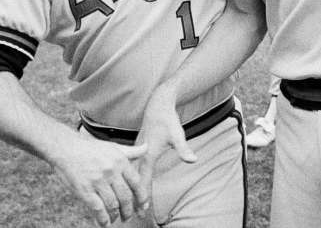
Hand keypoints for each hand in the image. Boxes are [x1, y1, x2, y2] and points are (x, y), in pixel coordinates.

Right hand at [50, 133, 149, 225]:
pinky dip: (102, 218)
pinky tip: (104, 223)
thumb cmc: (91, 148)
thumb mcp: (114, 147)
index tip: (143, 206)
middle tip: (127, 216)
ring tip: (116, 218)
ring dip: (116, 215)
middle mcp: (111, 171)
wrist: (67, 148)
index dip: (141, 197)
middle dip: (128, 210)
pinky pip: (97, 208)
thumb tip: (147, 147)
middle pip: (125, 196)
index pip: (136, 183)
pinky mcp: (85, 190)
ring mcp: (98, 181)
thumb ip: (131, 151)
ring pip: (113, 204)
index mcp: (120, 161)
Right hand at [136, 84, 195, 205]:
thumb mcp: (178, 135)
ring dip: (130, 190)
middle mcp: (140, 154)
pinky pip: (131, 168)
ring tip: (128, 205)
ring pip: (131, 175)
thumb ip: (184, 149)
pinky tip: (129, 185)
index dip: (143, 195)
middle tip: (132, 215)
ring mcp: (136, 151)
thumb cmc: (168, 120)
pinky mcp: (136, 149)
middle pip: (135, 181)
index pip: (144, 179)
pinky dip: (129, 179)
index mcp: (148, 154)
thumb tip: (193, 160)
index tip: (141, 210)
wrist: (158, 105)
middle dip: (134, 198)